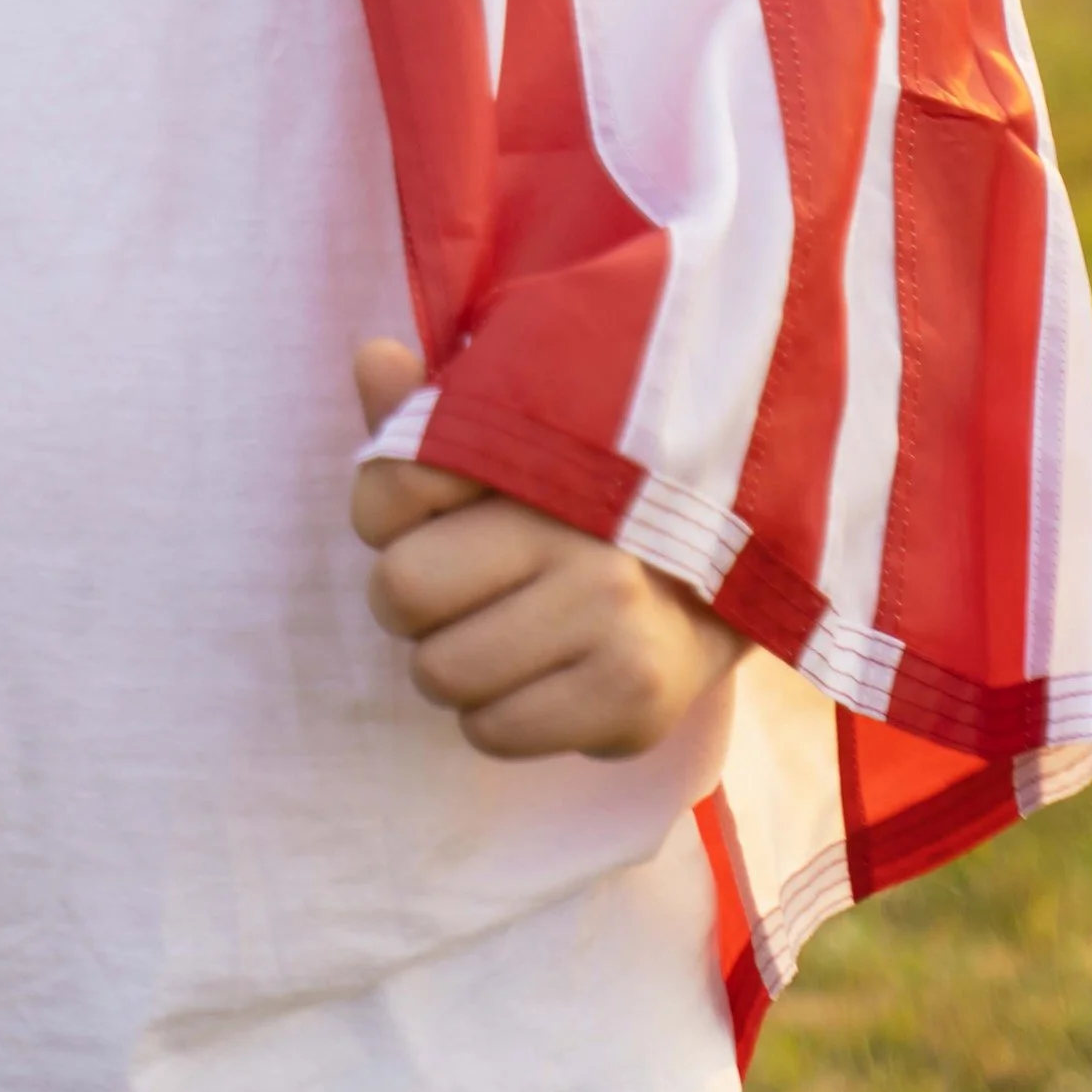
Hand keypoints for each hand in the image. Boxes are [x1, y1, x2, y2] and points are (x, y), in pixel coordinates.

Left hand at [350, 341, 742, 760]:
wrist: (718, 574)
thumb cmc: (579, 501)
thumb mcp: (513, 433)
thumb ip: (431, 407)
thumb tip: (373, 359)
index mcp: (546, 452)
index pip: (391, 487)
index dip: (384, 513)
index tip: (425, 515)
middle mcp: (582, 535)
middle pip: (402, 588)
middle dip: (409, 596)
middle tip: (454, 588)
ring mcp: (614, 621)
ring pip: (439, 671)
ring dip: (449, 661)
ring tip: (497, 630)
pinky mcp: (634, 701)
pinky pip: (492, 732)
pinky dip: (494, 715)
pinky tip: (536, 676)